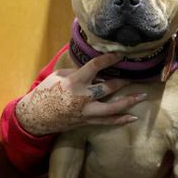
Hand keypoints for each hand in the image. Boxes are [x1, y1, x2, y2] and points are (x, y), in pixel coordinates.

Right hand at [15, 53, 146, 135]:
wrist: (35, 116)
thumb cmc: (45, 92)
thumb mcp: (59, 76)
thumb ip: (78, 72)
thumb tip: (96, 71)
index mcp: (74, 82)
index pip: (95, 67)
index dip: (109, 59)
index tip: (121, 55)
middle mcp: (83, 97)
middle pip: (108, 88)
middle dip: (124, 81)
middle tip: (136, 76)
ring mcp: (86, 111)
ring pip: (112, 108)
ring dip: (129, 102)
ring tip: (142, 96)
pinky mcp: (87, 121)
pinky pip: (107, 122)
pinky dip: (120, 120)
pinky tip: (132, 117)